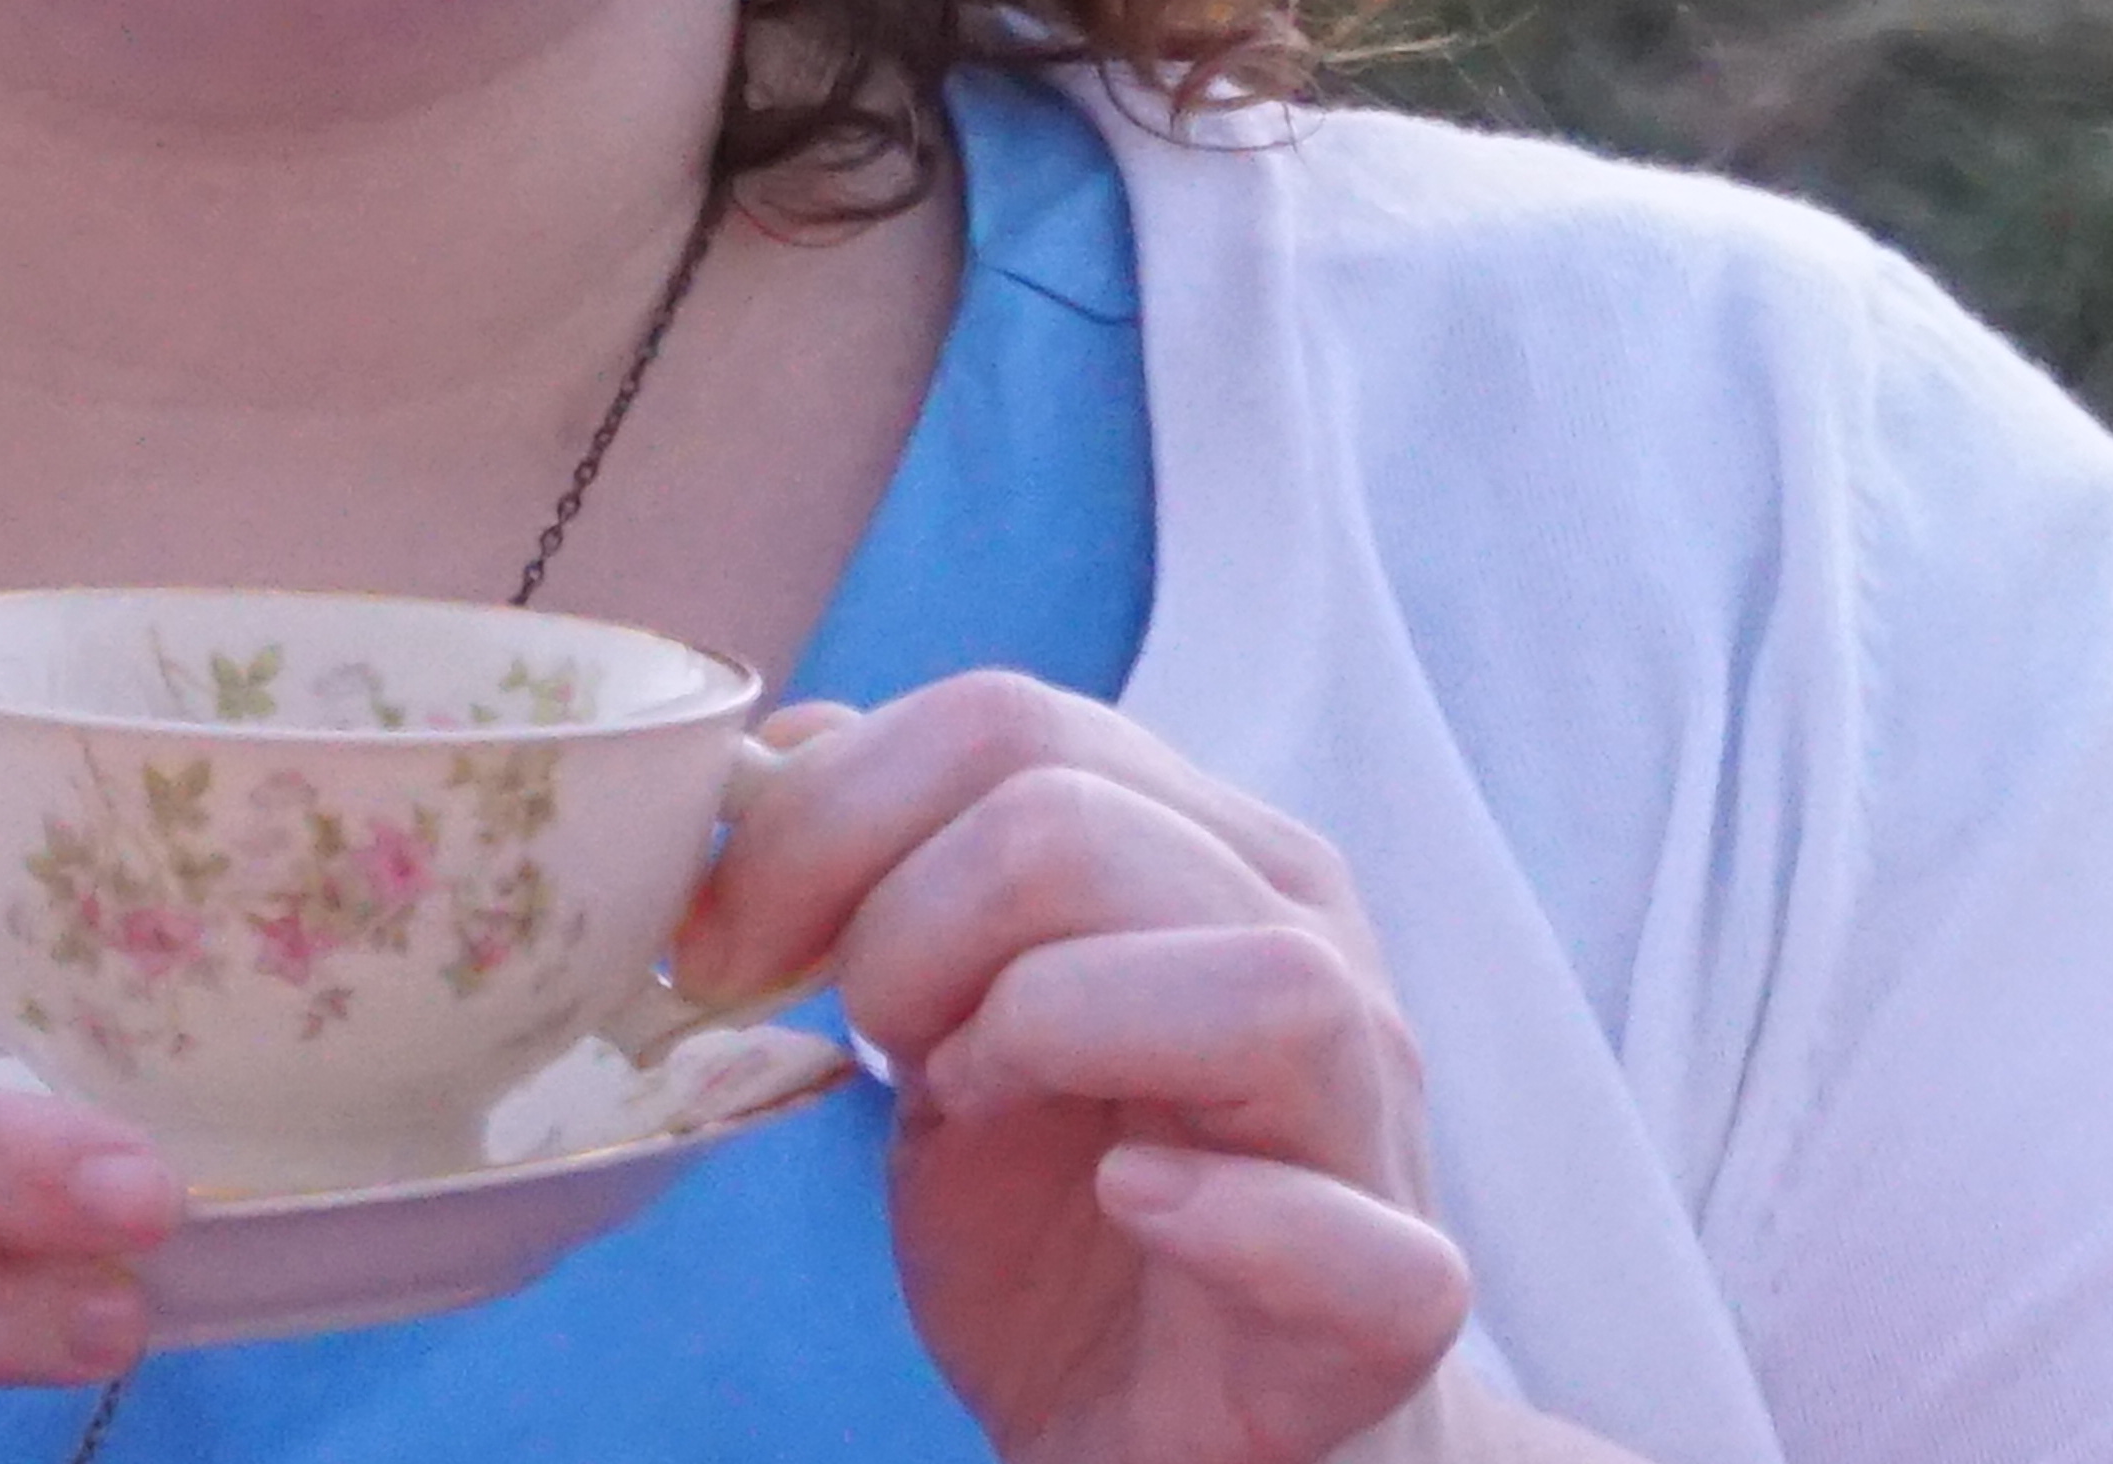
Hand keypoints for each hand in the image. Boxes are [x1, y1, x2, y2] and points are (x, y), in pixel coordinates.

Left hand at [679, 679, 1472, 1463]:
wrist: (1177, 1443)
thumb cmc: (1067, 1231)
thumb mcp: (948, 1036)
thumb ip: (890, 882)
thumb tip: (787, 744)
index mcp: (1205, 856)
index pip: (1010, 721)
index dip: (822, 818)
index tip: (723, 943)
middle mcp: (1309, 950)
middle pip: (1082, 826)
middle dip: (901, 928)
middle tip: (858, 1041)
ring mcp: (1366, 1126)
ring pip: (1265, 985)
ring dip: (1053, 1030)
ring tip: (973, 1103)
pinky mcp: (1388, 1310)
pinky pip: (1365, 1248)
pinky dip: (1235, 1219)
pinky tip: (1131, 1202)